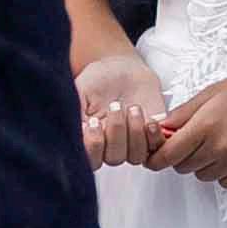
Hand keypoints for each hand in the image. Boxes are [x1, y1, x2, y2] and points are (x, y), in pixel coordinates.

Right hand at [77, 50, 170, 170]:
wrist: (121, 68)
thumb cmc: (97, 80)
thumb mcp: (78, 92)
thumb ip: (73, 112)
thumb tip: (71, 130)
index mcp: (89, 139)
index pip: (90, 159)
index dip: (92, 147)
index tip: (92, 123)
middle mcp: (109, 145)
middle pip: (113, 158)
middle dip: (116, 133)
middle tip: (115, 106)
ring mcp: (131, 142)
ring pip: (135, 156)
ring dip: (135, 133)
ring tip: (132, 108)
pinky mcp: (152, 135)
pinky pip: (156, 147)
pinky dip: (153, 135)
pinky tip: (148, 118)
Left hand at [152, 64, 226, 193]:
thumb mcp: (211, 92)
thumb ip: (182, 113)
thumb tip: (158, 127)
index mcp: (206, 126)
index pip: (167, 155)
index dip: (156, 157)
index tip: (155, 154)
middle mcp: (221, 148)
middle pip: (182, 167)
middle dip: (181, 155)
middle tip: (192, 140)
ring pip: (203, 176)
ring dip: (202, 164)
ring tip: (216, 143)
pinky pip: (226, 182)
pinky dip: (223, 172)